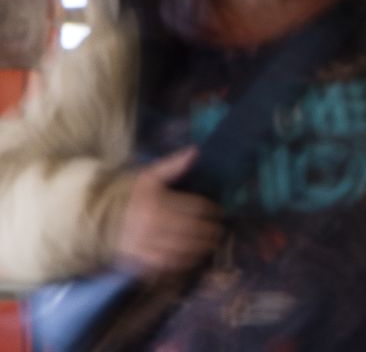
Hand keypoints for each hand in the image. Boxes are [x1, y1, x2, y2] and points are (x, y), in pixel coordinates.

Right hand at [111, 148, 216, 277]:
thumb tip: (195, 151)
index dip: (211, 210)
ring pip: (180, 249)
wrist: (95, 217)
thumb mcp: (148, 176)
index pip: (194, 208)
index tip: (219, 212)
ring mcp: (143, 244)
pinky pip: (163, 265)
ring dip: (199, 249)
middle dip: (209, 232)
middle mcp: (150, 224)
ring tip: (210, 246)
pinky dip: (180, 264)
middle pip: (190, 230)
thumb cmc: (127, 196)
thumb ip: (173, 166)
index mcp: (155, 202)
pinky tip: (191, 260)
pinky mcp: (136, 259)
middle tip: (220, 232)